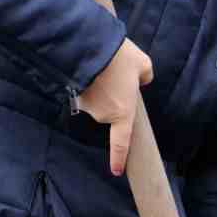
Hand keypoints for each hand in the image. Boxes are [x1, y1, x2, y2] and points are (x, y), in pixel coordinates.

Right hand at [75, 37, 153, 174]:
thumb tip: (141, 81)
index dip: (119, 157)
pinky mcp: (71, 93)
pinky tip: (91, 66)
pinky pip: (84, 90)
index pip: (121, 142)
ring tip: (104, 66)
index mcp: (123, 112)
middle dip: (114, 95)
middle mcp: (102, 114)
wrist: (87, 46)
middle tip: (118, 72)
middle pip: (111, 110)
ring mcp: (85, 105)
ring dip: (100, 86)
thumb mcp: (144, 65)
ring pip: (97, 99)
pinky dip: (88, 81)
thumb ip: (145, 77)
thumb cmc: (118, 58)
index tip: (116, 170)